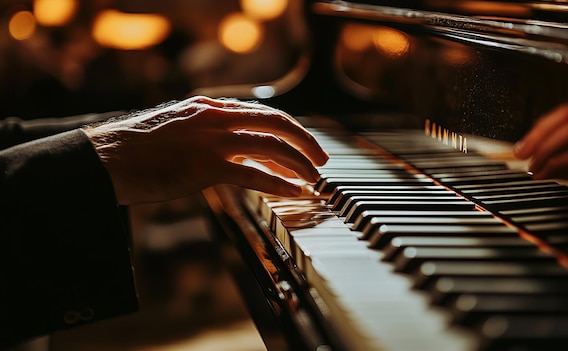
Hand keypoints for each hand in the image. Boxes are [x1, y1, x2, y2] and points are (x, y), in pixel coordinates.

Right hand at [82, 96, 328, 204]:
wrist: (105, 158)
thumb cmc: (137, 148)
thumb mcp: (177, 127)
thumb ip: (206, 131)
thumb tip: (232, 149)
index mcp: (209, 107)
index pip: (261, 112)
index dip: (288, 128)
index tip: (301, 143)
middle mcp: (216, 118)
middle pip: (275, 123)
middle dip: (304, 141)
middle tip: (321, 159)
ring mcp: (212, 140)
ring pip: (271, 146)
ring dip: (299, 163)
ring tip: (313, 178)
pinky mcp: (206, 166)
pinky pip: (254, 174)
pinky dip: (280, 183)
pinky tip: (294, 192)